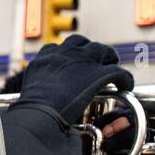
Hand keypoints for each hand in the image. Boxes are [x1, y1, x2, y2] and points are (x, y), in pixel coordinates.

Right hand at [16, 34, 133, 123]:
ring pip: (103, 50)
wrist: (40, 113)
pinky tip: (125, 86)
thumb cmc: (31, 109)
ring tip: (110, 68)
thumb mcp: (29, 92)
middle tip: (93, 62)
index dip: (66, 55)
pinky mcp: (100, 74)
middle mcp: (65, 54)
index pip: (56, 48)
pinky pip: (120, 72)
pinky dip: (125, 79)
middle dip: (87, 50)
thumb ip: (37, 87)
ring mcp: (84, 62)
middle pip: (80, 42)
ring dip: (107, 58)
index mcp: (46, 58)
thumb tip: (36, 98)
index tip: (70, 64)